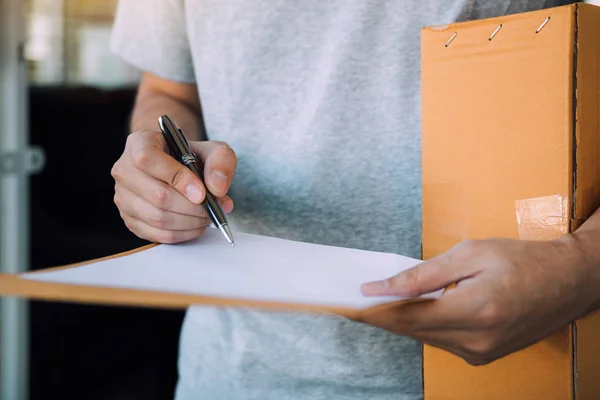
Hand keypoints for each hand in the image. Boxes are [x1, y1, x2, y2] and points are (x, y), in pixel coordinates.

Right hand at [111, 129, 235, 242]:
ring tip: (208, 216)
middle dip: (192, 207)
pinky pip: (157, 234)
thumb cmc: (191, 157)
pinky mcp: (130, 220)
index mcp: (139, 143)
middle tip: (214, 207)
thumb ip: (220, 162)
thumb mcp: (212, 149)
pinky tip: (196, 225)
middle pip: (157, 195)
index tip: (202, 192)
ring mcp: (123, 197)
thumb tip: (217, 188)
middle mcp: (124, 170)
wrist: (178, 168)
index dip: (178, 178)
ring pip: (158, 218)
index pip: (149, 160)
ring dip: (190, 222)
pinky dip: (183, 233)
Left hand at [359, 237, 594, 364]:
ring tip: (378, 301)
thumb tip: (383, 286)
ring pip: (424, 337)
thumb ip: (423, 274)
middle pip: (411, 330)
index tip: (347, 303)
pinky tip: (413, 310)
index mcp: (475, 310)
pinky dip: (423, 325)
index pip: (407, 316)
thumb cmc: (522, 260)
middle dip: (380, 316)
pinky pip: (440, 341)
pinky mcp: (483, 355)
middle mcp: (476, 340)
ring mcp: (481, 352)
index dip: (374, 310)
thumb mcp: (470, 254)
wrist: (568, 282)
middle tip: (353, 302)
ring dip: (400, 320)